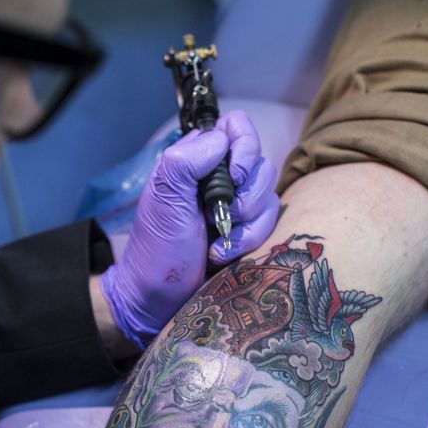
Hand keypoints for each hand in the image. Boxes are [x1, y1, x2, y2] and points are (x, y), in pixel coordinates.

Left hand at [100, 110, 279, 349]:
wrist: (158, 299)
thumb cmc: (157, 248)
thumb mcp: (163, 197)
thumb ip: (187, 159)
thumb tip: (222, 139)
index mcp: (196, 160)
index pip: (236, 127)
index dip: (244, 145)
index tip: (232, 176)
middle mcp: (219, 178)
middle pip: (261, 162)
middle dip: (245, 194)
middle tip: (216, 217)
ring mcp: (236, 207)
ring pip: (269, 195)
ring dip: (247, 223)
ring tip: (218, 242)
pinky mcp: (248, 233)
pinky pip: (270, 224)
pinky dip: (249, 241)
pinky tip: (224, 256)